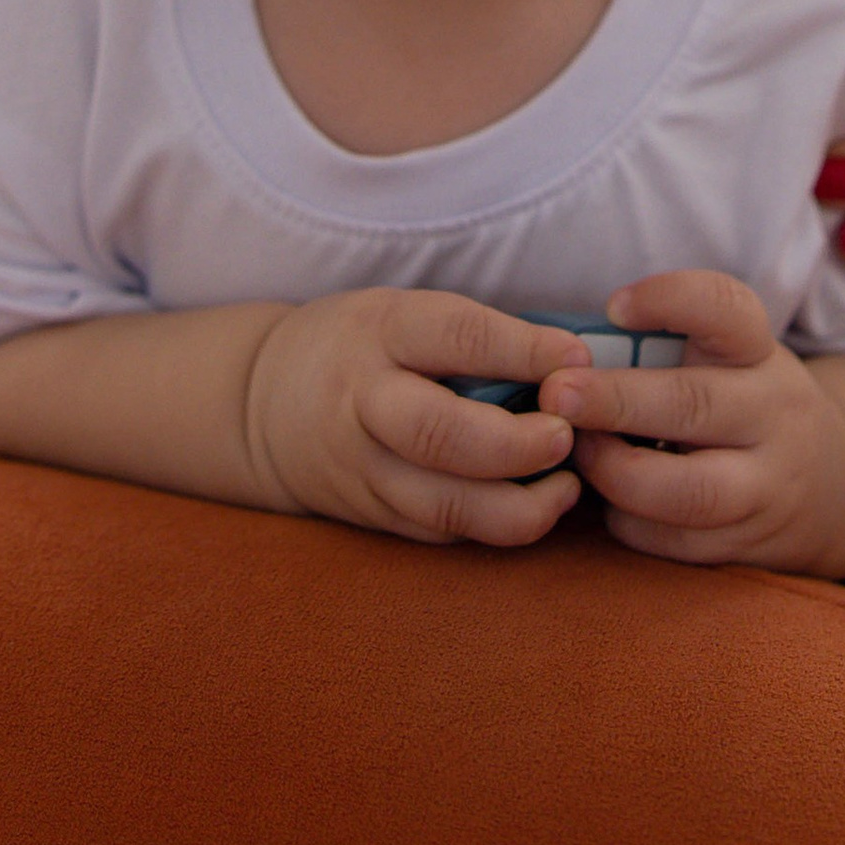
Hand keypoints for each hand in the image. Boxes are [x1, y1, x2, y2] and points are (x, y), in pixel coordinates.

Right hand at [244, 288, 587, 547]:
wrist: (265, 407)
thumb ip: (476, 336)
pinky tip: (534, 504)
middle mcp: (364, 402)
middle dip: (517, 443)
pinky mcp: (373, 516)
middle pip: (441, 434)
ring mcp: (364, 469)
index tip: (579, 360)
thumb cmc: (362, 346)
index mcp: (380, 332)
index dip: (526, 350)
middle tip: (567, 436)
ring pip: (445, 504)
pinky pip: (443, 531)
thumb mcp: (401, 313)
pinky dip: (494, 525)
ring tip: (567, 485)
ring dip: (520, 505)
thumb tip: (577, 362)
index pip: (457, 337)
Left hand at [542, 270, 844, 577]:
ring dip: (616, 472)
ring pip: (687, 490)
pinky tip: (612, 503)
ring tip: (579, 453)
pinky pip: (676, 541)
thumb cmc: (744, 406)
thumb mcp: (728, 361)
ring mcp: (767, 485)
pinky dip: (630, 522)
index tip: (615, 306)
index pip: (727, 310)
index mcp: (758, 353)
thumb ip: (663, 351)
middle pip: (693, 405)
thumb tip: (556, 356)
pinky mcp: (749, 544)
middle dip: (615, 401)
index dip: (670, 301)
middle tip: (556, 394)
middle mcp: (773, 414)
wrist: (832, 486)